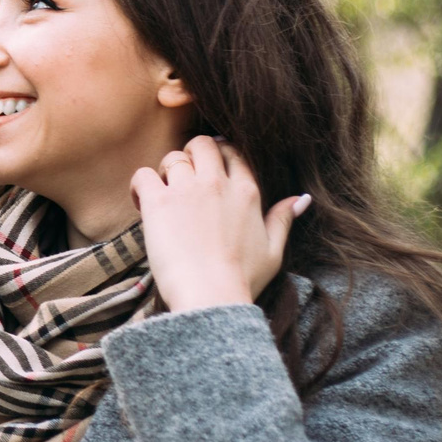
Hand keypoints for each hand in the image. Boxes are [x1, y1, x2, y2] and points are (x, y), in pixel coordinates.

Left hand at [130, 136, 308, 314]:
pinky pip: (143, 174)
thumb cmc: (243, 280)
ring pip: (173, 157)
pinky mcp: (159, 202)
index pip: (234, 153)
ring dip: (167, 170)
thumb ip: (283, 219)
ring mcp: (186, 190)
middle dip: (192, 153)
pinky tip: (142, 202)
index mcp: (247, 193)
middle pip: (203, 144)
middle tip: (184, 175)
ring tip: (164, 193)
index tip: (211, 167)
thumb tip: (301, 199)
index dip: (221, 154)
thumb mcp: (273, 251)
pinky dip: (140, 184)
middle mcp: (217, 184)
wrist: (212, 296)